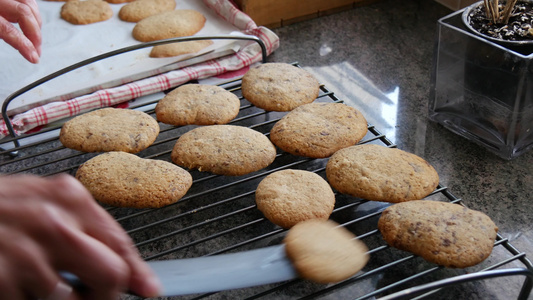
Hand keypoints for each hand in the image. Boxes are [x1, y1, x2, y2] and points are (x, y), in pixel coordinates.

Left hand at [0, 0, 41, 62]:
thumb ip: (0, 33)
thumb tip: (19, 46)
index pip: (8, 29)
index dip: (24, 44)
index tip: (33, 57)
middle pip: (24, 13)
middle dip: (35, 34)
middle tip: (37, 50)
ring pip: (30, 4)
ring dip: (37, 22)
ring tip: (36, 38)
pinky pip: (27, 1)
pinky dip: (33, 12)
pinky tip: (32, 23)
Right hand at [0, 174, 160, 299]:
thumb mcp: (42, 201)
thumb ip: (85, 227)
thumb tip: (127, 269)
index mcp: (68, 198)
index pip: (119, 241)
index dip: (137, 271)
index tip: (149, 289)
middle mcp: (53, 224)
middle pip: (109, 274)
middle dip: (107, 294)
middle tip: (92, 295)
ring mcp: (26, 255)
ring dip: (62, 299)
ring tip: (38, 283)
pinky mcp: (3, 280)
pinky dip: (26, 299)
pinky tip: (13, 281)